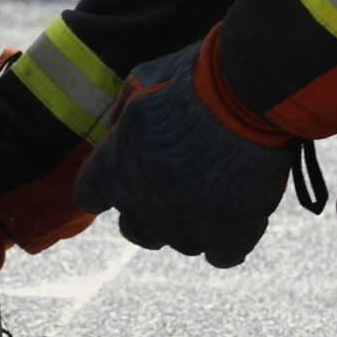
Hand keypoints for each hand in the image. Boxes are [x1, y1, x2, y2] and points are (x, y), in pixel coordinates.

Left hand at [71, 46, 294, 267]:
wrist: (246, 96)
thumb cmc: (194, 80)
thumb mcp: (144, 81)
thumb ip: (125, 110)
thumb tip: (116, 125)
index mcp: (113, 171)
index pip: (89, 194)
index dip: (106, 186)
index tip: (124, 175)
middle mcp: (142, 207)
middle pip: (135, 230)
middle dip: (150, 212)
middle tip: (177, 186)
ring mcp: (186, 227)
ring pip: (182, 242)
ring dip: (193, 223)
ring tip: (216, 190)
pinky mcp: (230, 235)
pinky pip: (223, 256)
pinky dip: (228, 242)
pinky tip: (236, 222)